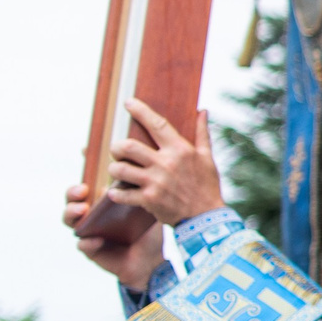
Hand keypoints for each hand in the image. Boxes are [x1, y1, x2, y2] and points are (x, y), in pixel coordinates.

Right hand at [64, 182, 164, 291]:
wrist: (151, 259)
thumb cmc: (147, 231)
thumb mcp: (146, 210)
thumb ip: (139, 194)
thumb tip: (138, 177)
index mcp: (101, 203)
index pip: (84, 189)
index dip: (79, 183)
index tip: (85, 177)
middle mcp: (90, 216)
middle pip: (72, 201)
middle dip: (72, 195)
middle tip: (82, 191)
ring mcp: (87, 232)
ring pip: (69, 221)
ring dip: (72, 213)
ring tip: (83, 210)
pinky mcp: (90, 250)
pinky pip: (83, 245)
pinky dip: (88, 242)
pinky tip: (97, 239)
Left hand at [106, 100, 226, 225]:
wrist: (206, 218)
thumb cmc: (207, 186)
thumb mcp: (207, 158)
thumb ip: (202, 134)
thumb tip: (202, 111)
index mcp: (180, 150)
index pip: (156, 124)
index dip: (140, 111)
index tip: (128, 103)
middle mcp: (165, 163)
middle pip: (128, 146)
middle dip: (117, 147)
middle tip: (118, 151)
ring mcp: (155, 182)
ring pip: (119, 168)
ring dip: (114, 169)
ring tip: (118, 171)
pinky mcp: (148, 200)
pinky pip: (121, 193)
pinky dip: (115, 193)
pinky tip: (117, 192)